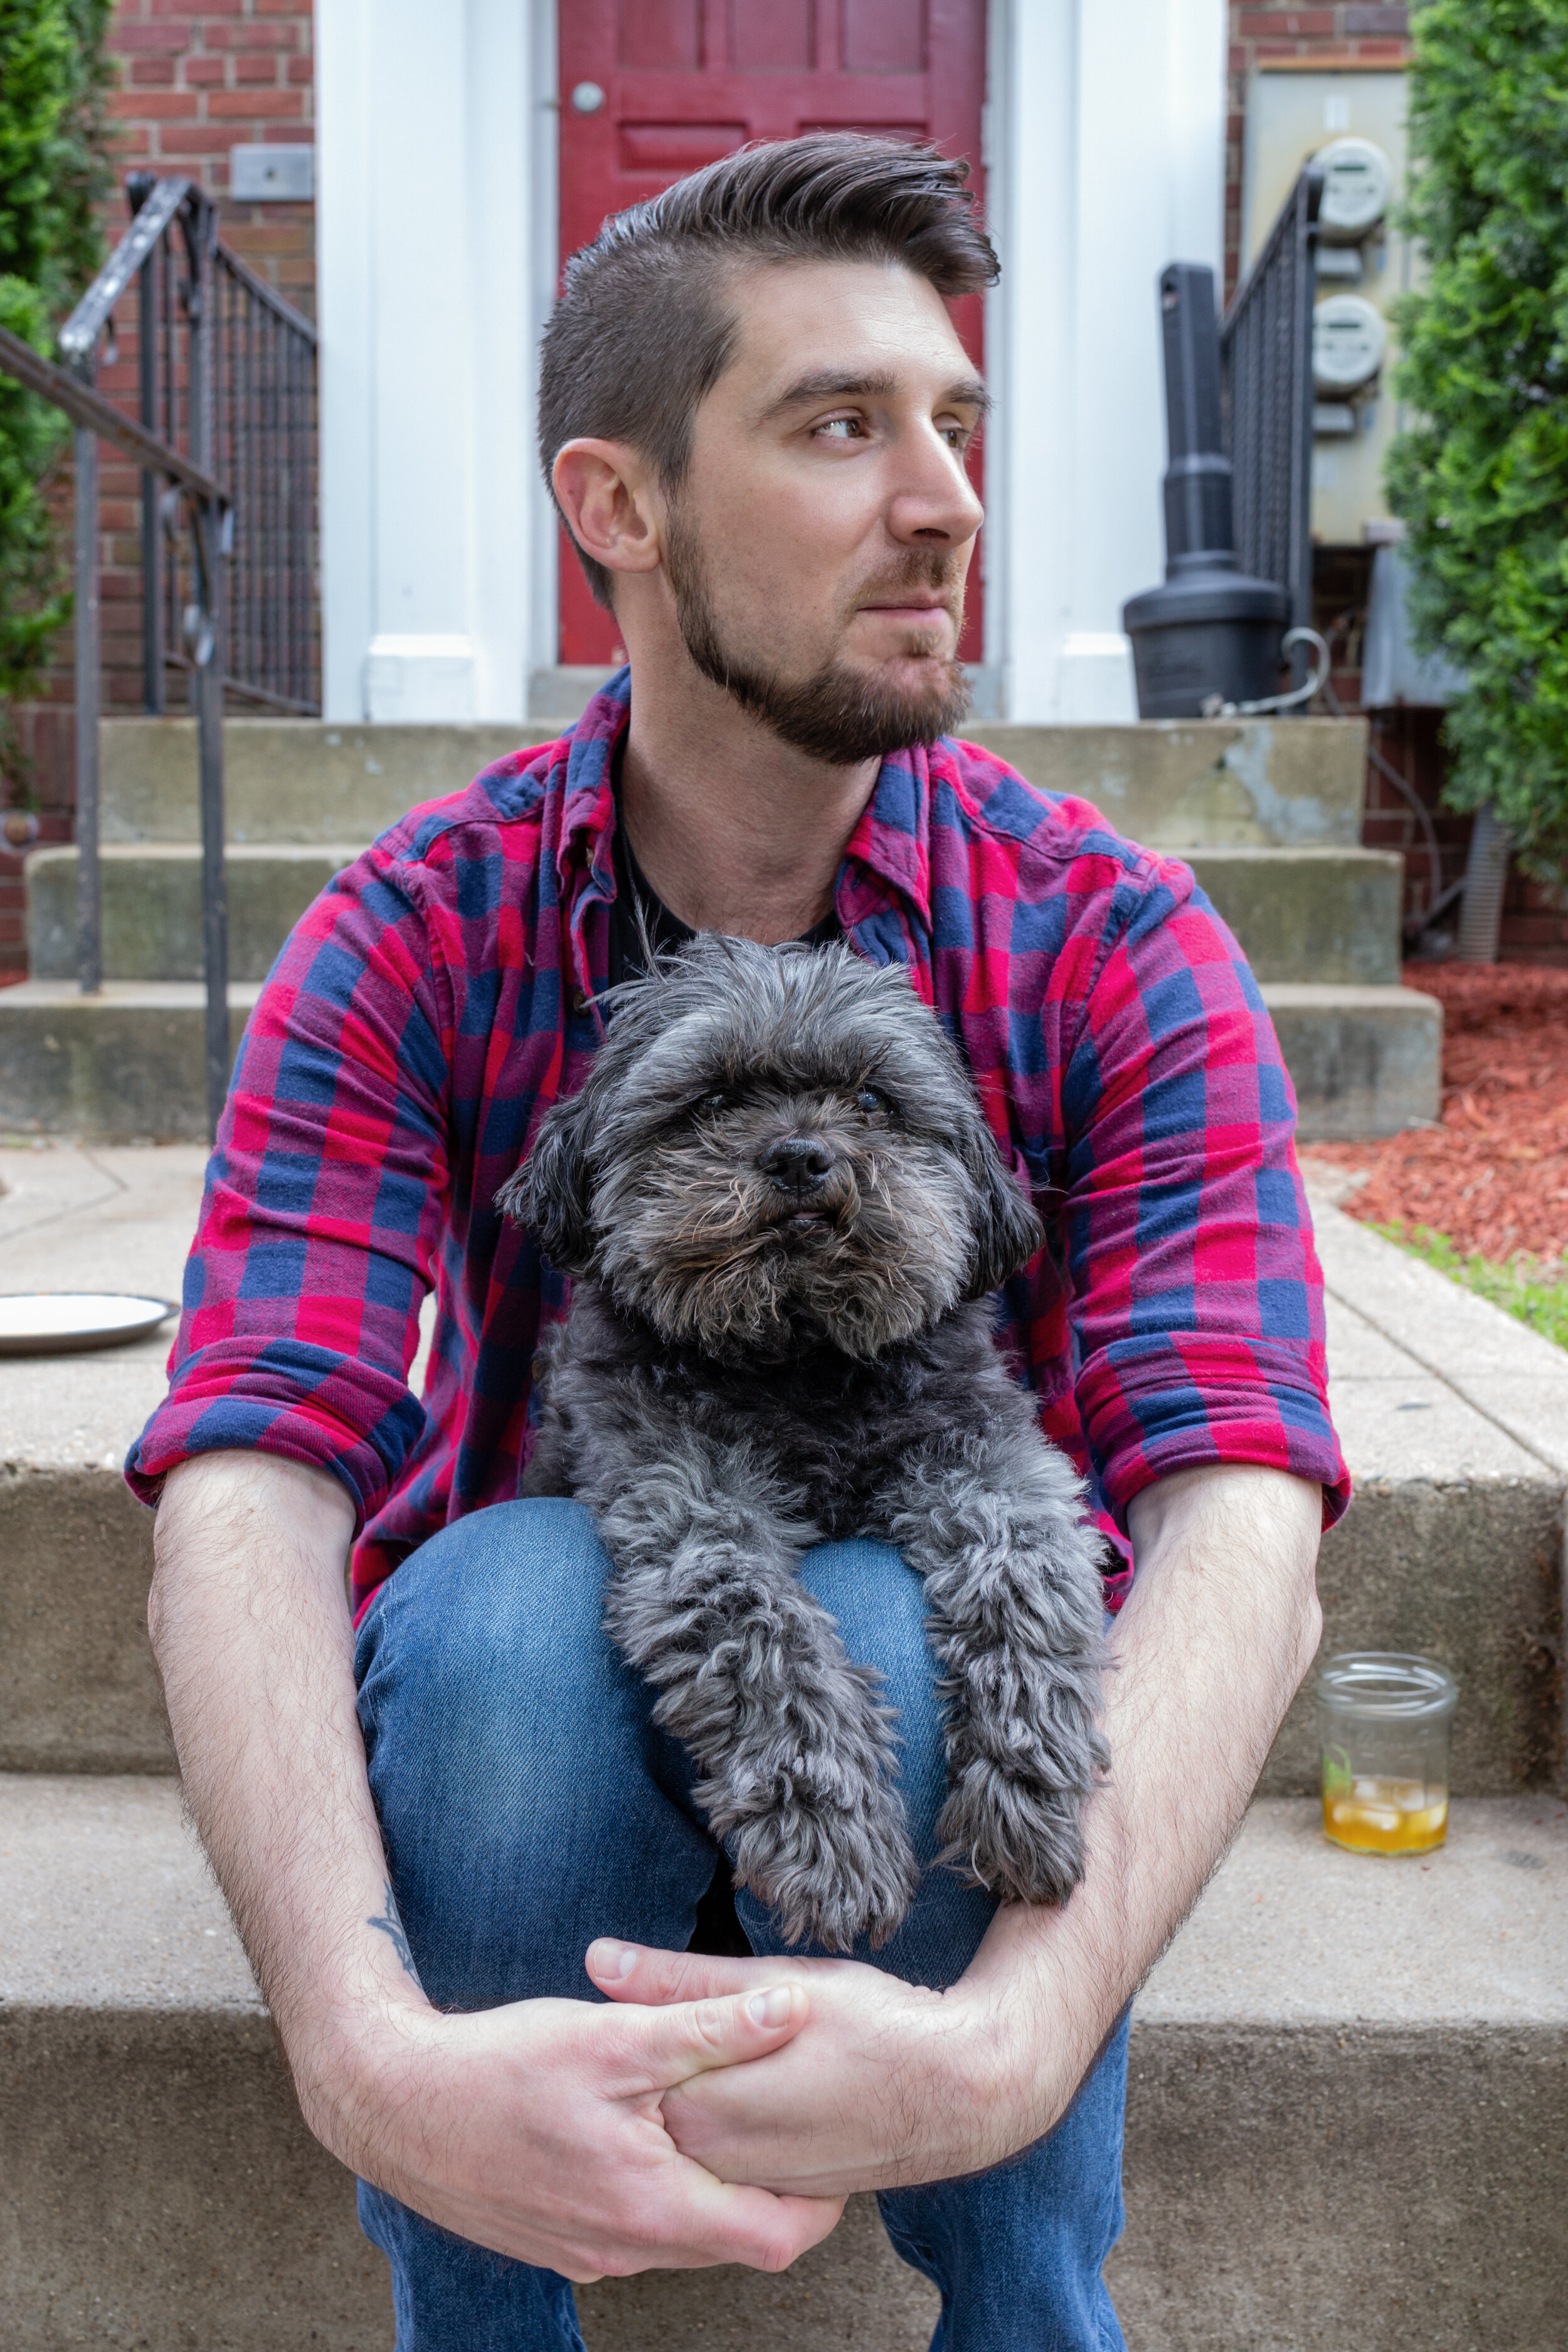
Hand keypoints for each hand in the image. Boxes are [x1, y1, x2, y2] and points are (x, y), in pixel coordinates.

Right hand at [327, 1980, 844, 2280]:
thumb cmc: (500, 2067)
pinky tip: (651, 2132)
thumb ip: (710, 2029)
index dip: (818, 2202)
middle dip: (769, 2191)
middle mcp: (623, 2250)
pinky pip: (636, 2231)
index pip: (773, 2240)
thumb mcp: (613, 2037)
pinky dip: (661, 2191)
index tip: (832, 2151)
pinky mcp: (558, 2243)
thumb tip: (793, 2011)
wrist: (393, 2104)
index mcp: (648, 2208)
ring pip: (683, 2238)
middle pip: (731, 2242)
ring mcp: (587, 2255)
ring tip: (726, 2120)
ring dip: (711, 2190)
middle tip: (789, 2125)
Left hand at [585, 1939, 1031, 2199]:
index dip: (628, 2032)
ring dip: (689, 2100)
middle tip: (684, 2025)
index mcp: (700, 2104)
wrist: (958, 2091)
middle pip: (649, 2110)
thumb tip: (598, 1958)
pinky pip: (725, 2167)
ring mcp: (746, 2186)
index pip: (625, 2073)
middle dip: (653, 2069)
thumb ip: (677, 1979)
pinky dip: (724, 2134)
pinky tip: (755, 2094)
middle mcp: (714, 2161)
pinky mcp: (778, 2195)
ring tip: (730, 2056)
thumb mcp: (771, 1981)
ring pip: (687, 2141)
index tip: (639, 2004)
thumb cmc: (870, 2025)